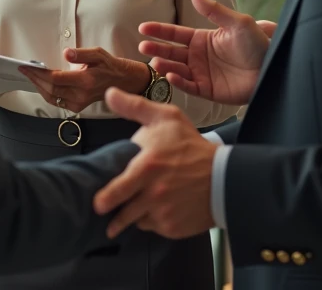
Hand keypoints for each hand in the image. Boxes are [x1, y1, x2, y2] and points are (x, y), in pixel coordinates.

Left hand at [19, 48, 150, 113]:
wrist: (124, 82)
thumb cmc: (110, 65)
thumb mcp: (98, 53)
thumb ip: (81, 54)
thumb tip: (66, 52)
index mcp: (85, 80)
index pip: (55, 79)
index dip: (38, 73)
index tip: (27, 66)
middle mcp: (81, 94)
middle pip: (50, 89)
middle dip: (35, 79)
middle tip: (24, 70)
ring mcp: (79, 103)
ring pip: (52, 97)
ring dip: (38, 87)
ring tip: (30, 76)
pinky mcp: (78, 106)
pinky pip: (57, 101)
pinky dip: (46, 93)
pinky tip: (41, 84)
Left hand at [93, 87, 216, 238]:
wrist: (224, 175)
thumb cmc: (191, 145)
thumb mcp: (166, 118)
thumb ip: (135, 107)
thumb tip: (109, 93)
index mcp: (147, 167)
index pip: (116, 190)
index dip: (103, 199)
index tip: (97, 204)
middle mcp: (153, 193)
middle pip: (122, 214)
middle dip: (112, 219)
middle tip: (106, 214)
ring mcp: (164, 213)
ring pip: (136, 221)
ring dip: (134, 215)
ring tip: (137, 205)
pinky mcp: (173, 228)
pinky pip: (153, 227)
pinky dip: (152, 220)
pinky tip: (158, 208)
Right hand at [138, 0, 270, 105]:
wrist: (271, 69)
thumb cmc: (257, 44)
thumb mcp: (238, 22)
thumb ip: (215, 10)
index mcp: (202, 38)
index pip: (175, 34)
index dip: (159, 30)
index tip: (143, 28)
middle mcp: (198, 56)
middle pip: (171, 51)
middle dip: (156, 48)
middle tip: (143, 45)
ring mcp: (201, 74)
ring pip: (176, 69)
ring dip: (164, 65)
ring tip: (155, 61)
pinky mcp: (207, 90)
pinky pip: (189, 86)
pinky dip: (179, 82)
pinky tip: (171, 75)